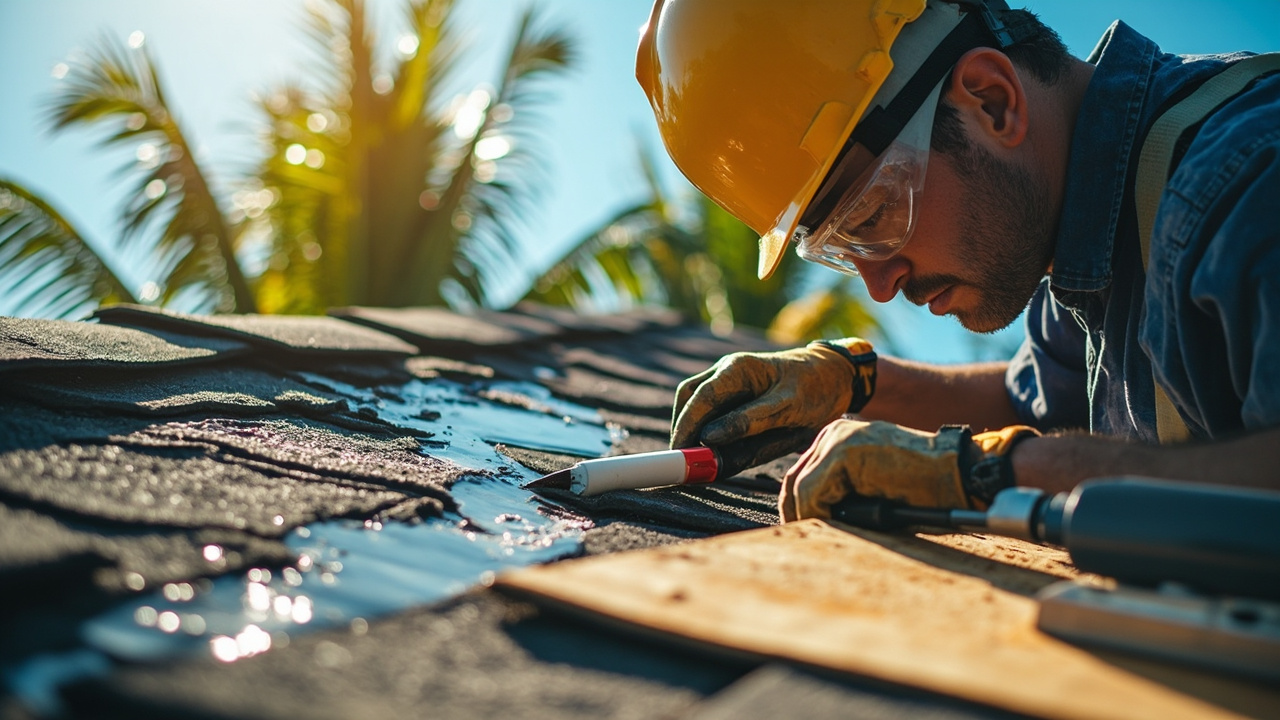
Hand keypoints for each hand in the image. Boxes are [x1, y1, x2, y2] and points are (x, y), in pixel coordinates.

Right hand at [670, 339, 876, 473]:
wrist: (834, 378)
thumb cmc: (815, 391)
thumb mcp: (788, 409)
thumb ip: (749, 422)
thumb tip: (709, 438)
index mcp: (738, 369)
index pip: (699, 397)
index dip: (686, 427)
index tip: (680, 454)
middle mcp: (726, 371)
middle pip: (690, 399)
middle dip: (684, 431)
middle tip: (686, 464)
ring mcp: (727, 381)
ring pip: (696, 405)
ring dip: (693, 431)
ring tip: (699, 461)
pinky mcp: (733, 395)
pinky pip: (711, 412)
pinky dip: (708, 432)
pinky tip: (714, 452)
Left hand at [778, 420, 1038, 520]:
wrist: (959, 475)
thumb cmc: (923, 490)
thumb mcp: (871, 488)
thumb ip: (840, 494)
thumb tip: (810, 519)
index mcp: (839, 438)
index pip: (801, 475)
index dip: (797, 506)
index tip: (799, 530)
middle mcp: (834, 432)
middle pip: (794, 479)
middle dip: (795, 513)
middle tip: (799, 539)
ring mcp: (838, 439)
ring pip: (799, 487)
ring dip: (806, 517)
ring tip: (817, 538)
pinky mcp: (844, 452)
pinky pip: (812, 491)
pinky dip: (816, 514)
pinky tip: (830, 528)